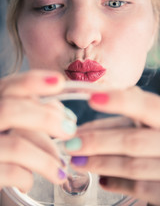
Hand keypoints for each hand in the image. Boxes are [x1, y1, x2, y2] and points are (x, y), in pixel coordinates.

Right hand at [0, 70, 75, 191]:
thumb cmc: (4, 145)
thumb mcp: (15, 124)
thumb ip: (36, 114)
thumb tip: (66, 116)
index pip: (9, 86)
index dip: (33, 81)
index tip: (58, 82)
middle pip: (11, 109)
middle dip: (46, 118)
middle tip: (69, 130)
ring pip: (18, 146)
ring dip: (47, 159)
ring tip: (60, 170)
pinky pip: (12, 172)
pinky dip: (28, 177)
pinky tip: (31, 180)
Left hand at [65, 87, 159, 204]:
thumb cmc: (158, 135)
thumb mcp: (151, 117)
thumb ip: (132, 108)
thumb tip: (97, 98)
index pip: (147, 106)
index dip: (121, 102)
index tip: (93, 98)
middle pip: (132, 142)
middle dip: (97, 141)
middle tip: (70, 142)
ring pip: (131, 167)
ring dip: (99, 163)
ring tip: (75, 160)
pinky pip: (139, 188)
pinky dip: (116, 183)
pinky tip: (101, 179)